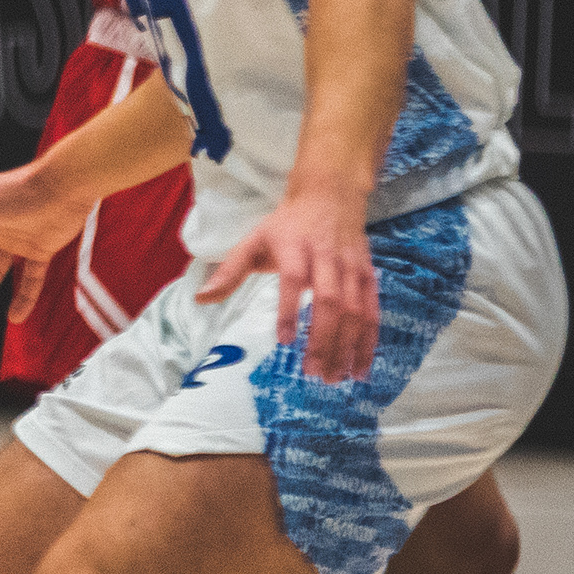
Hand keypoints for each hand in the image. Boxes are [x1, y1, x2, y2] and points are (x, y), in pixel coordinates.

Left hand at [195, 184, 379, 382]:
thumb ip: (230, 271)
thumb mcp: (254, 240)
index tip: (283, 341)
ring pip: (355, 310)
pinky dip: (368, 340)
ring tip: (335, 377)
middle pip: (330, 301)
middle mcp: (327, 258)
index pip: (294, 279)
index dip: (289, 309)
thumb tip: (200, 299)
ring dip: (347, 347)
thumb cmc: (287, 225)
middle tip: (312, 373)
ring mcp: (351, 268)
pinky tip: (360, 366)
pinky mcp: (368, 277)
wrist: (330, 195)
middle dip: (323, 339)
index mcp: (295, 247)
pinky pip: (372, 312)